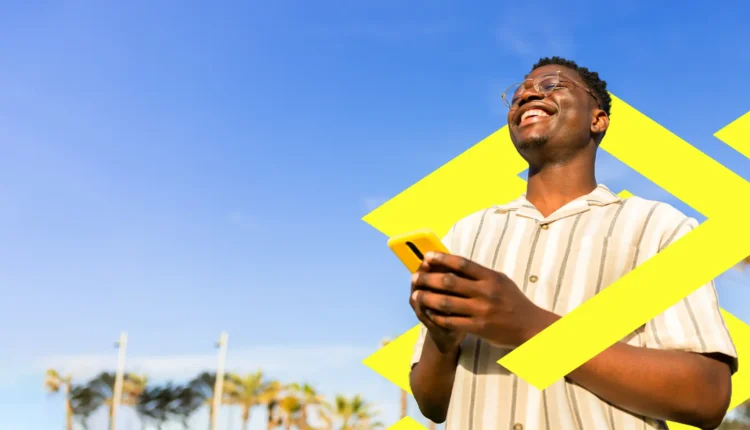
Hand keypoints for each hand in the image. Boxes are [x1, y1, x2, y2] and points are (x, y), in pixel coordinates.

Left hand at [411, 251, 554, 348]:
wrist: (530, 327)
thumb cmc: (513, 301)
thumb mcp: (501, 281)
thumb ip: (480, 274)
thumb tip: (454, 263)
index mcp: (491, 277)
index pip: (462, 264)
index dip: (442, 259)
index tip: (427, 256)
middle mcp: (485, 292)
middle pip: (450, 282)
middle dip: (428, 278)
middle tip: (415, 276)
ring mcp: (481, 310)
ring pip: (447, 302)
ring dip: (427, 298)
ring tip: (415, 295)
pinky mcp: (478, 327)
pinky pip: (451, 321)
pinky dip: (436, 316)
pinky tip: (427, 313)